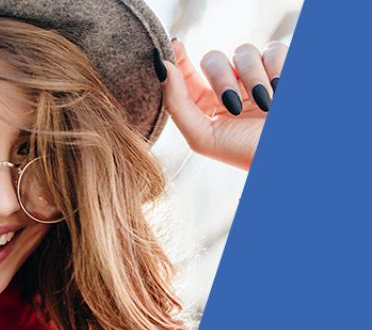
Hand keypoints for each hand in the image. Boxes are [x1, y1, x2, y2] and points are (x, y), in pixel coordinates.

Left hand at [158, 39, 287, 169]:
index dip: (179, 57)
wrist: (292, 158)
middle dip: (221, 78)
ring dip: (252, 78)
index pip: (187, 73)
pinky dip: (277, 69)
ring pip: (244, 52)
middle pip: (213, 59)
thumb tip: (162, 66)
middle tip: (234, 104)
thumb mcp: (203, 137)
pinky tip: (280, 92)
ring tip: (266, 105)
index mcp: (208, 105)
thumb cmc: (248, 153)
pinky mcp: (285, 69)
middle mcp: (232, 87)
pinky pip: (274, 50)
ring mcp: (258, 77)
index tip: (176, 47)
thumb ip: (177, 103)